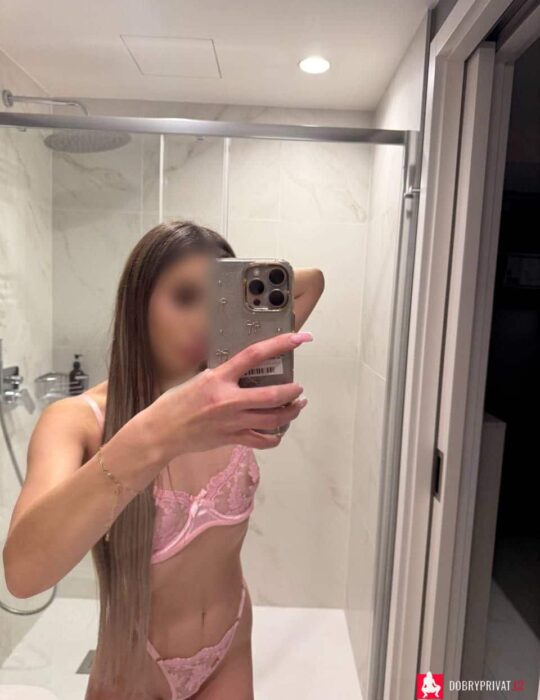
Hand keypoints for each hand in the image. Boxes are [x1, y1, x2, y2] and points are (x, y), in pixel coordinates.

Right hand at [138, 331, 311, 458]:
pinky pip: (261, 441)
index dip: (279, 344)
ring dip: (290, 412)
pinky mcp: (232, 439)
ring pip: (273, 419)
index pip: (254, 355)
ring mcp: (232, 422)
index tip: (298, 338)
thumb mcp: (198, 379)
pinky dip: (274, 437)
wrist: (161, 432)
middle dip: (292, 391)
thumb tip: (241, 370)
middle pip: (272, 395)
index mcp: (219, 378)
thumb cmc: (175, 403)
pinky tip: (277, 431)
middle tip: (298, 388)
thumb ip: (221, 375)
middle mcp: (229, 400)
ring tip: (296, 406)